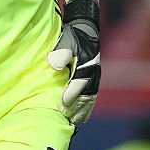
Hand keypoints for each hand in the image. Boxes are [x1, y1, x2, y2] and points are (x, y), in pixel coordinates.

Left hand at [47, 0, 100, 124]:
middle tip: (66, 116)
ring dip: (83, 109)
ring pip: (91, 97)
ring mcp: (95, 76)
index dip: (71, 95)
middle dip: (77, 106)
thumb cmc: (72, 36)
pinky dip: (87, 107)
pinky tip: (81, 116)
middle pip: (86, 94)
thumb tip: (54, 64)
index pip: (79, 83)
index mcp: (86, 63)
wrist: (85, 30)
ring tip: (74, 119)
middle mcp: (92, 72)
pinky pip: (92, 96)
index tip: (63, 105)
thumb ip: (60, 52)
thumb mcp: (66, 40)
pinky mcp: (93, 79)